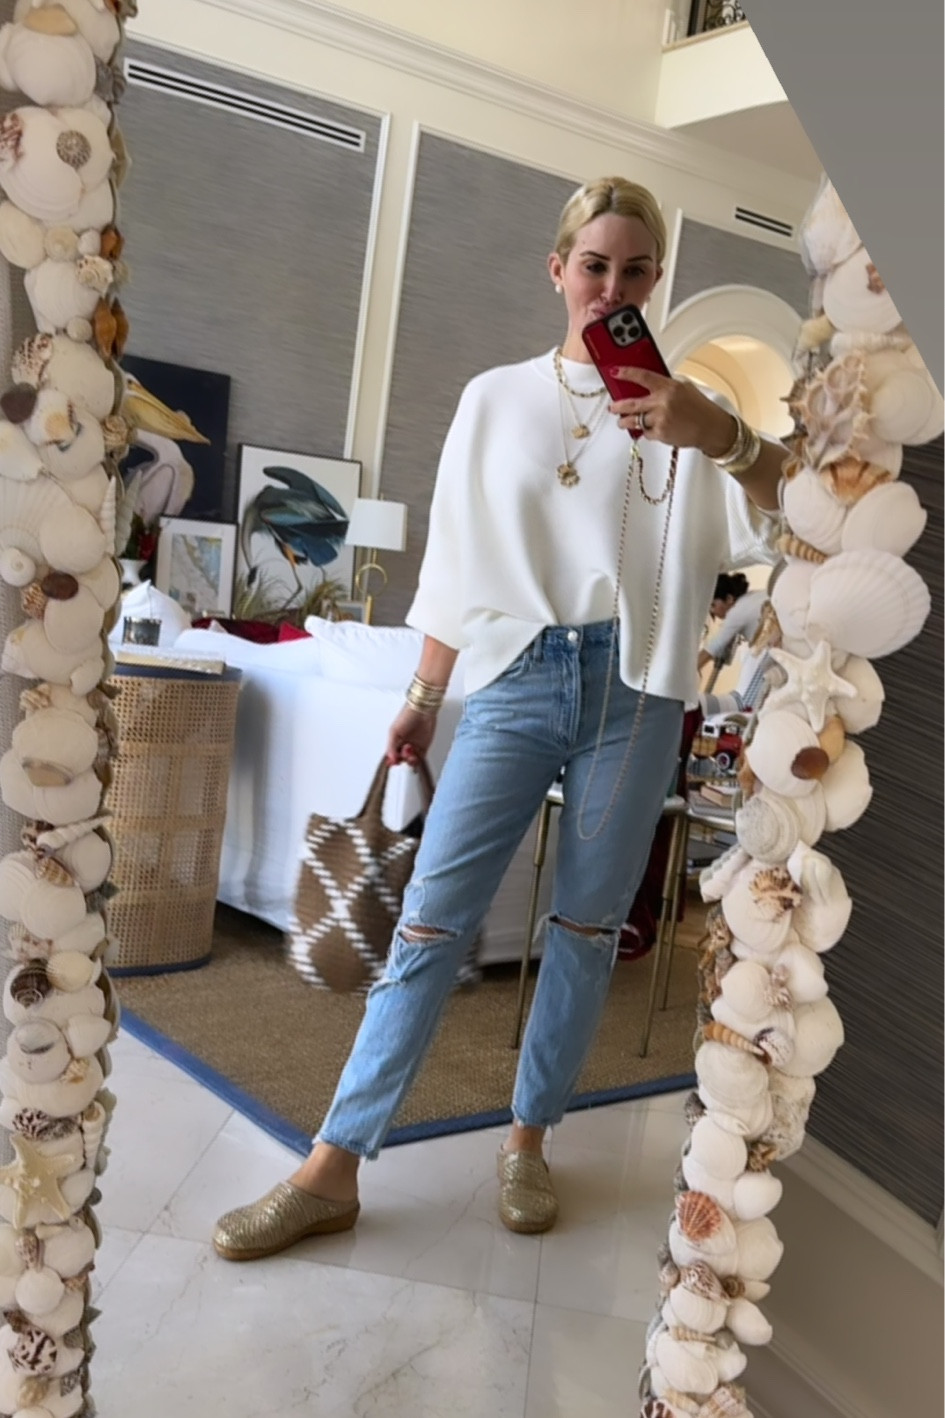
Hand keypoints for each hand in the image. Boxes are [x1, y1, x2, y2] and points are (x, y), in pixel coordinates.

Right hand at [386, 704, 436, 767]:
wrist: (423, 710)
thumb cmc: (407, 715)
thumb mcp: (394, 731)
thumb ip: (391, 746)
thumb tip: (390, 759)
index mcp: (396, 740)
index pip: (392, 754)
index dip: (392, 760)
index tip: (393, 762)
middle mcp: (404, 744)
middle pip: (402, 758)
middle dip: (402, 758)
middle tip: (404, 752)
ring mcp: (415, 746)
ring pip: (411, 760)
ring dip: (410, 760)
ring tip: (411, 752)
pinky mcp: (424, 747)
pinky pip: (420, 758)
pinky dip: (418, 760)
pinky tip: (416, 757)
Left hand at [608, 367, 736, 456]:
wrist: (710, 428)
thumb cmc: (700, 409)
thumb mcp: (685, 388)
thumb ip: (666, 386)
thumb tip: (648, 384)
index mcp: (669, 387)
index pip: (643, 377)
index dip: (626, 373)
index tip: (615, 372)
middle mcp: (662, 402)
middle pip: (631, 404)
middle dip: (618, 406)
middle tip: (613, 407)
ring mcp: (660, 419)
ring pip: (634, 421)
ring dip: (625, 422)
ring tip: (622, 422)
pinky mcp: (660, 434)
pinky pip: (645, 432)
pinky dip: (645, 431)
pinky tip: (648, 428)